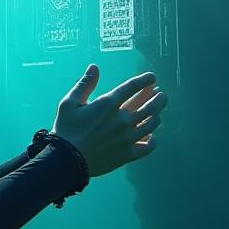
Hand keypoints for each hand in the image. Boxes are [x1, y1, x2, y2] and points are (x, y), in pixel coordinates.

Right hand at [51, 64, 165, 177]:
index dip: (145, 80)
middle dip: (158, 98)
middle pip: (149, 105)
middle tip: (162, 94)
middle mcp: (122, 120)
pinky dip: (152, 140)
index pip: (133, 87)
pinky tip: (151, 136)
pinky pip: (148, 147)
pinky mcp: (128, 154)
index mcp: (108, 104)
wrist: (66, 160)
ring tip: (158, 111)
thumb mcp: (69, 102)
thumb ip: (85, 84)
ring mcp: (127, 138)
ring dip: (157, 115)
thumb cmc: (66, 129)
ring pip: (151, 124)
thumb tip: (95, 67)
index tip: (152, 77)